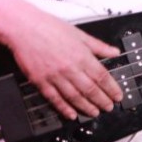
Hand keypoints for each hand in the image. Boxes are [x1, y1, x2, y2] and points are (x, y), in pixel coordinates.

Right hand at [0, 0, 123, 119]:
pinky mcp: (40, 82)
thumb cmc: (49, 27)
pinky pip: (55, 99)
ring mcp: (55, 77)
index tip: (118, 95)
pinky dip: (64, 109)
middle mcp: (70, 68)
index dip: (111, 88)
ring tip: (94, 113)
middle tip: (109, 107)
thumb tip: (114, 52)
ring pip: (74, 97)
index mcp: (81, 55)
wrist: (23, 28)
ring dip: (86, 107)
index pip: (101, 76)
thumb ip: (98, 46)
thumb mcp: (79, 33)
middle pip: (90, 89)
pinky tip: (71, 114)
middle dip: (102, 100)